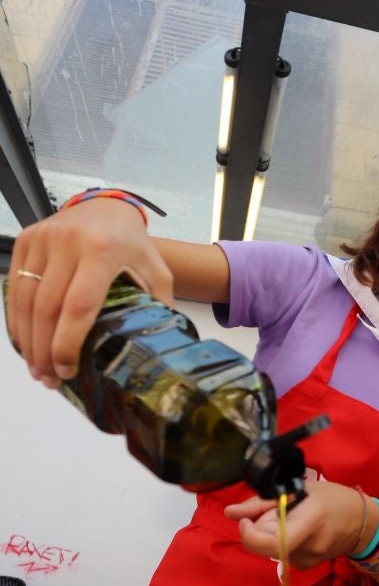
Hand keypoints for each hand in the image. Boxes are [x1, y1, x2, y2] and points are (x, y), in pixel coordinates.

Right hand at [6, 198, 173, 385]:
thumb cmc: (132, 245)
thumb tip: (155, 351)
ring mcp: (43, 239)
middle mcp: (68, 242)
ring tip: (37, 368)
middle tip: (49, 378)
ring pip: (25, 299)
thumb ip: (157, 307)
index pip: (78, 305)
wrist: (107, 206)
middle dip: (44, 349)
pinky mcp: (26, 239)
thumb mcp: (156, 272)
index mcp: (103, 251)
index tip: (67, 370)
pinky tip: (25, 342)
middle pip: (47, 308)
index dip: (67, 343)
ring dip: (27, 339)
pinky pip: (14, 286)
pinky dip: (16, 319)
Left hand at [224, 480, 370, 569]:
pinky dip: (280, 540)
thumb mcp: (299, 490)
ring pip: (270, 547)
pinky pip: (280, 552)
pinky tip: (297, 529)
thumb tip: (229, 512)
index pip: (271, 542)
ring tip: (292, 517)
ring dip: (271, 532)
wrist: (363, 524)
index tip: (244, 519)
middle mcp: (307, 546)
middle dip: (260, 527)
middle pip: (265, 544)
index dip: (249, 534)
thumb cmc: (333, 499)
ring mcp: (307, 561)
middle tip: (274, 510)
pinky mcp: (304, 567)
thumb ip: (261, 503)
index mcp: (309, 522)